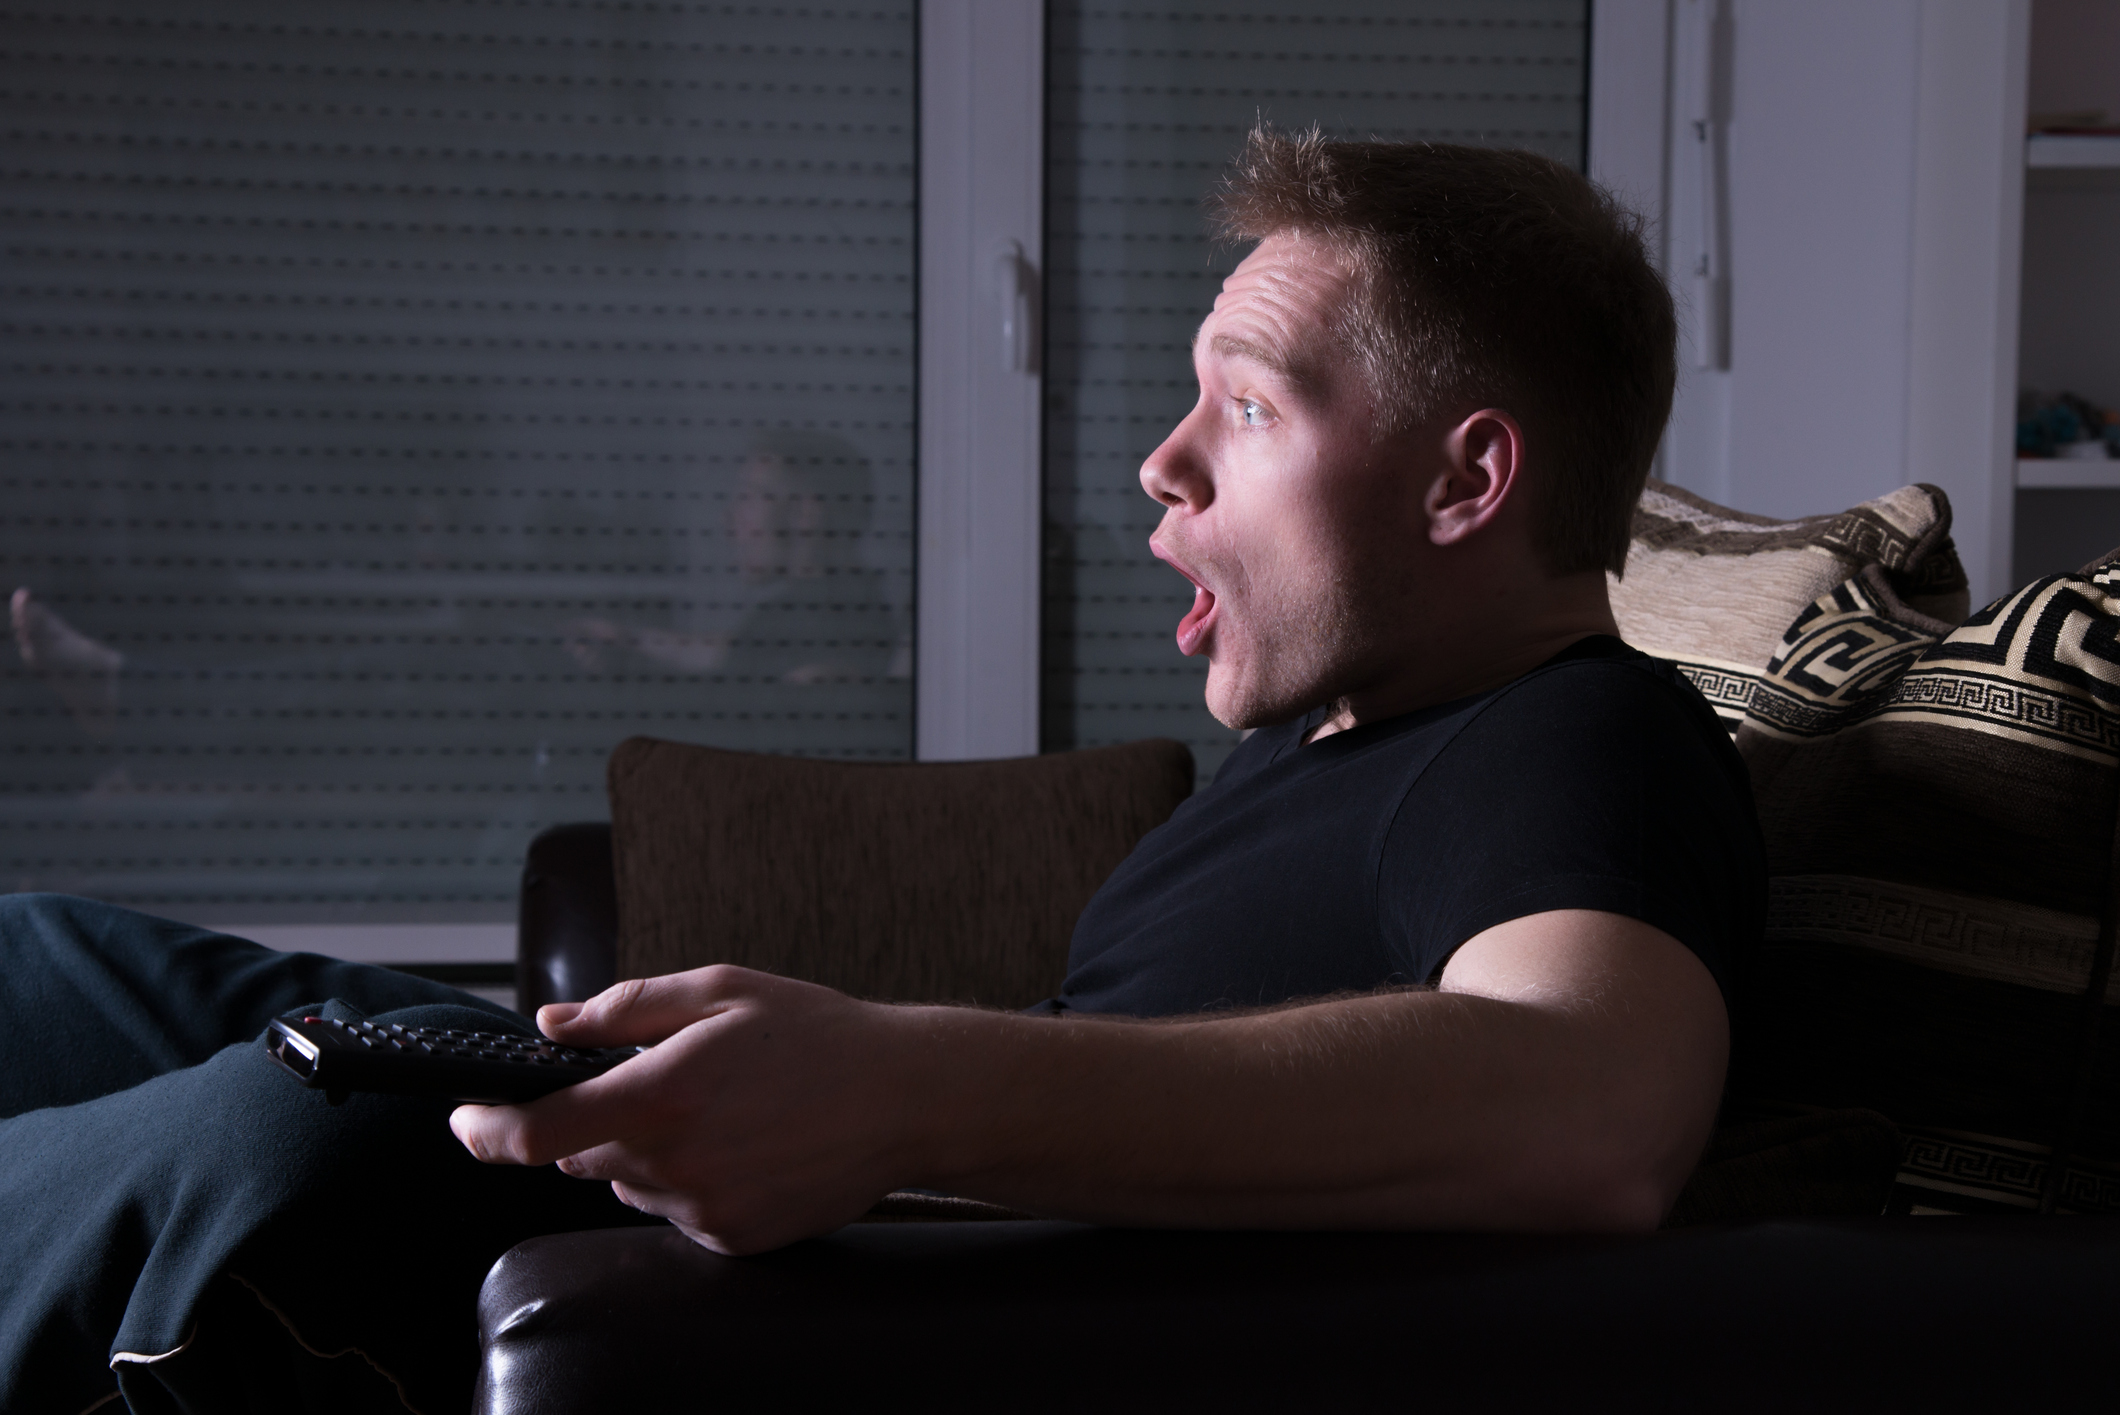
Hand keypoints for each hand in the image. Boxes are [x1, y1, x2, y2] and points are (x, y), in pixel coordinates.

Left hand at [450, 966, 933, 1254]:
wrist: (906, 1100)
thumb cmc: (817, 1035)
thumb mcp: (720, 990)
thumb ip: (625, 1007)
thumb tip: (554, 1023)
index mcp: (662, 1093)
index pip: (537, 1133)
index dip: (485, 1131)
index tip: (465, 1120)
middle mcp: (675, 1162)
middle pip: (583, 1157)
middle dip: (596, 1121)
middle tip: (662, 1083)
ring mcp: (704, 1209)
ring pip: (634, 1185)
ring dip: (650, 1151)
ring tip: (724, 1110)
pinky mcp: (732, 1239)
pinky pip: (680, 1211)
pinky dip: (694, 1180)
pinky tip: (747, 1144)